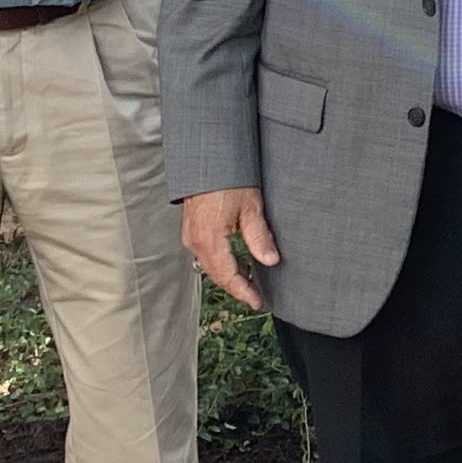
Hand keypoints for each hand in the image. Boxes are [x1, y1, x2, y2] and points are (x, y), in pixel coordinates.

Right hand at [180, 186, 280, 309]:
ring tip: (250, 281)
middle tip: (256, 296)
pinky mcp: (192, 230)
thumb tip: (270, 260)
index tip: (257, 302)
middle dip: (236, 287)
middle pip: (216, 275)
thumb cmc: (229, 179)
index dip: (243, 291)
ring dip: (229, 276)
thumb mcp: (251, 208)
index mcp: (210, 239)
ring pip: (210, 266)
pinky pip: (206, 255)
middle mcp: (195, 241)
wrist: (207, 160)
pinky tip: (236, 263)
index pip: (227, 276)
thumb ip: (259, 237)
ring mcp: (191, 236)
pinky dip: (221, 264)